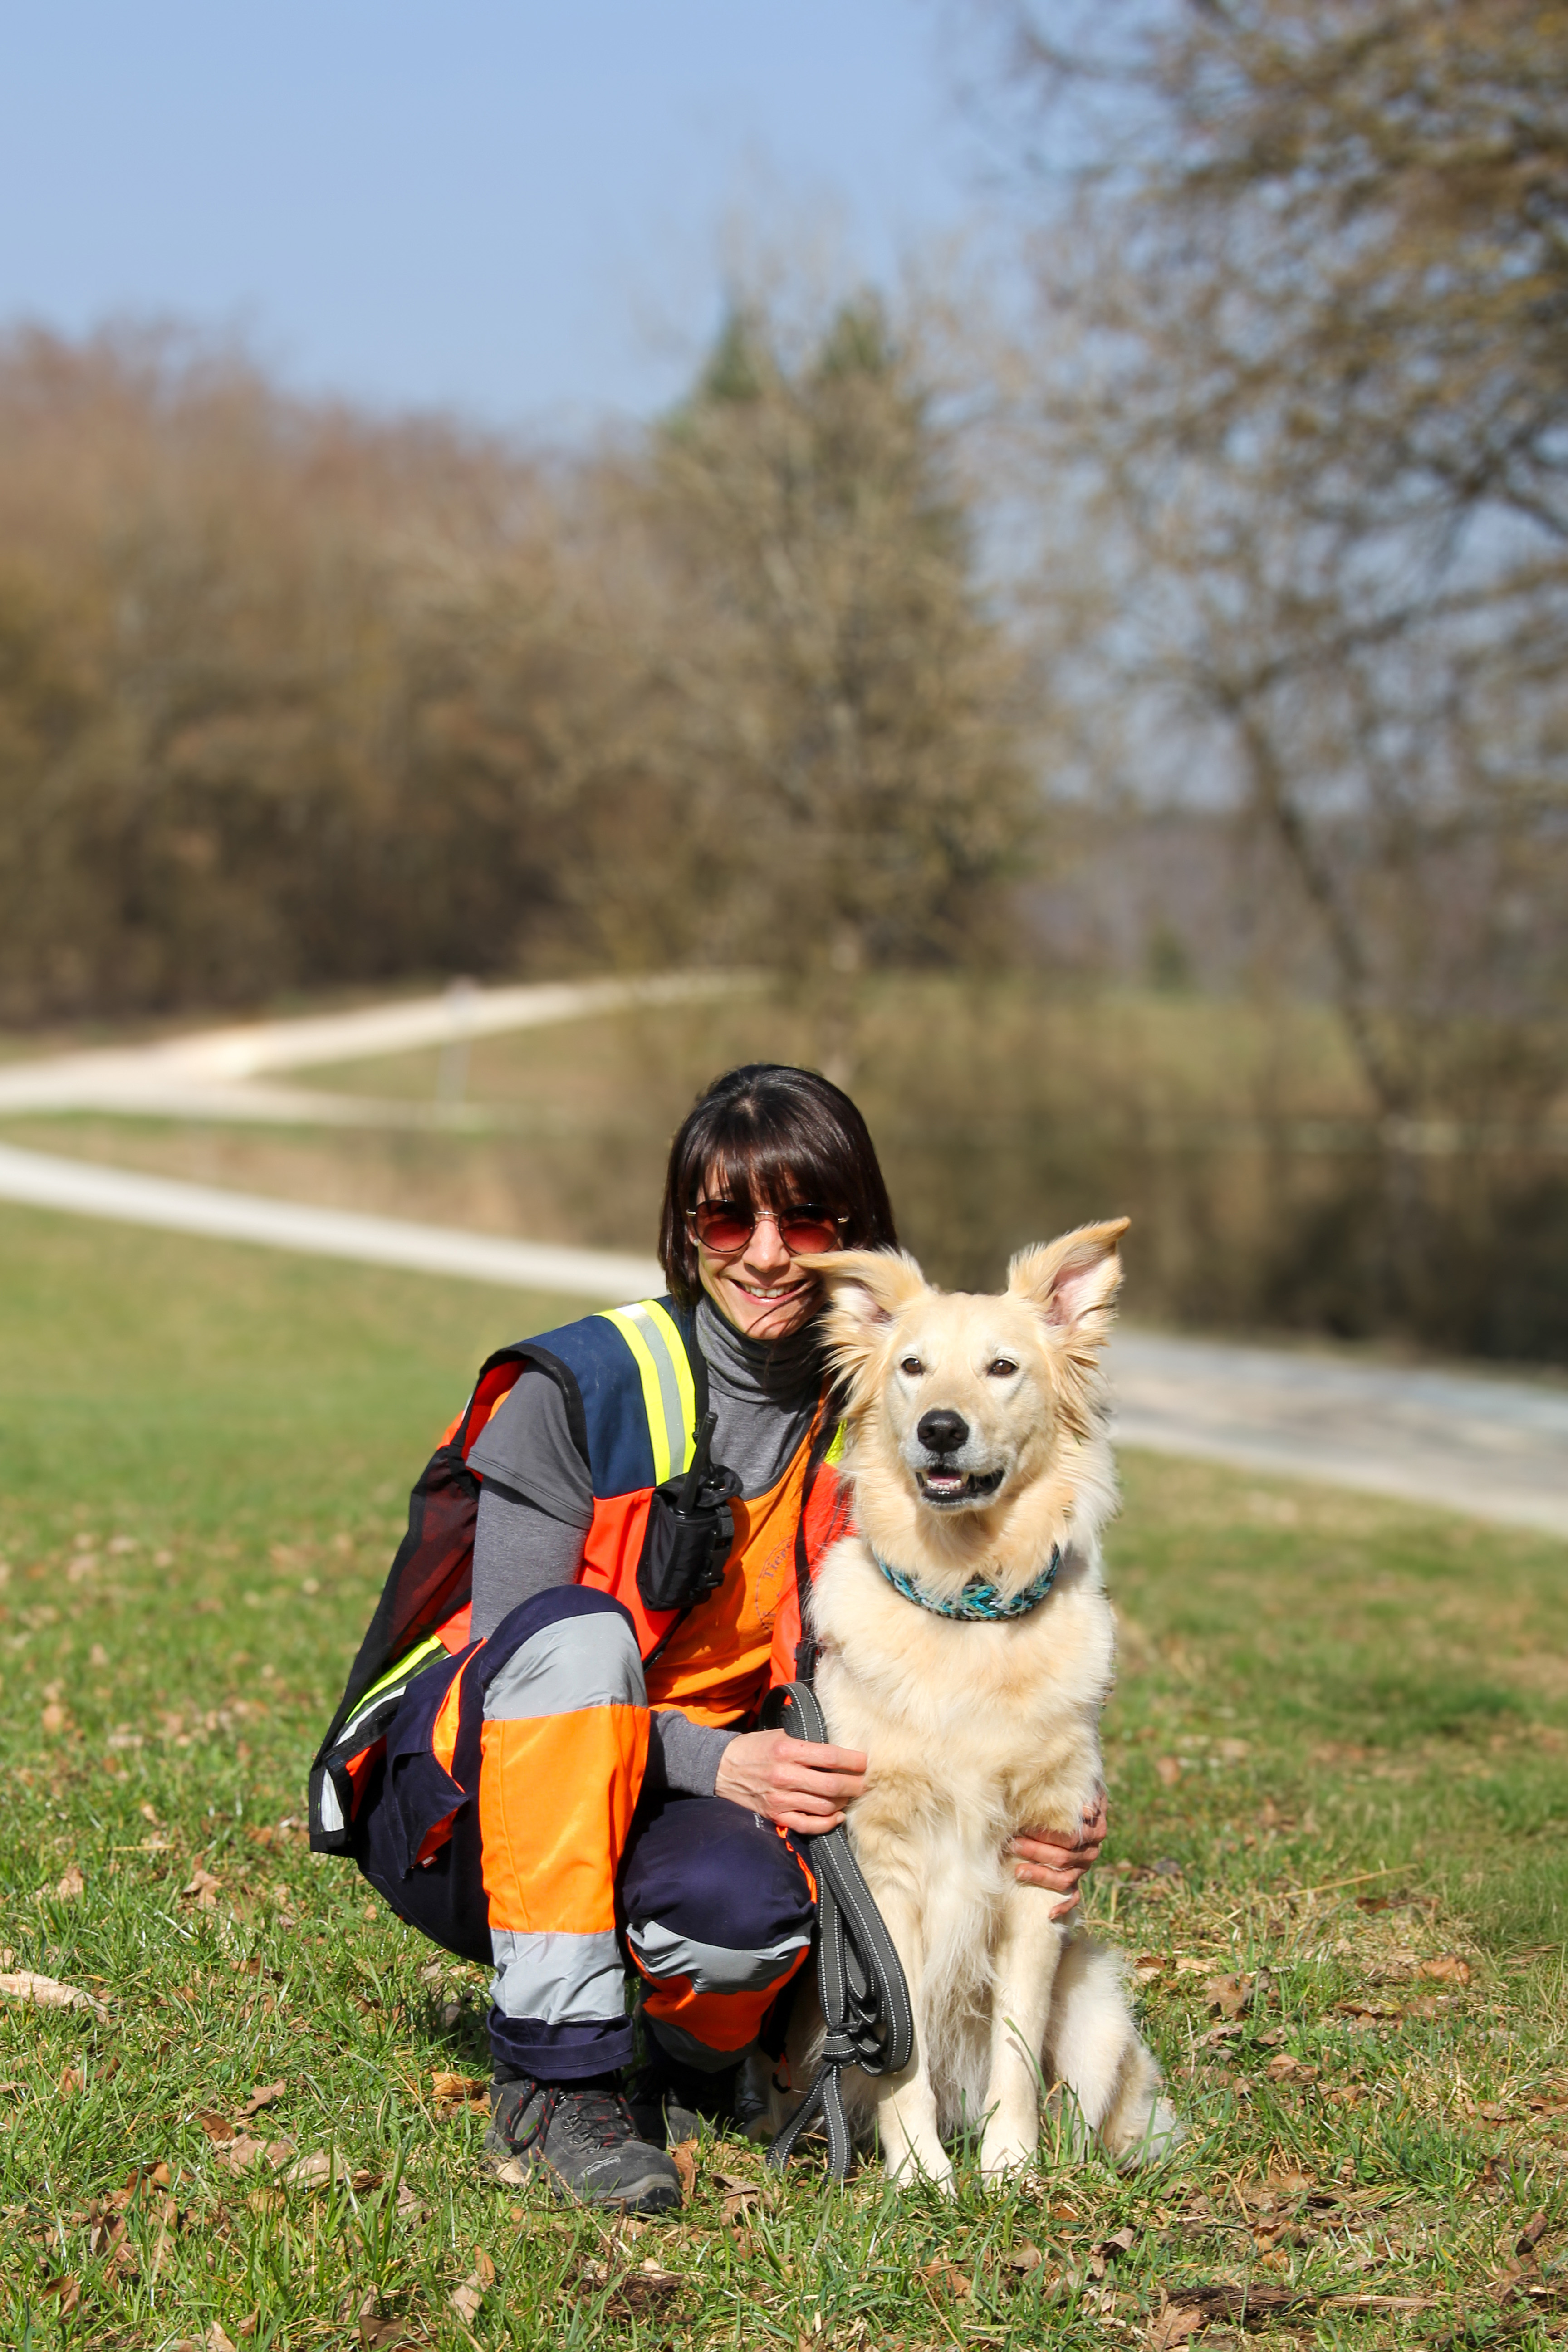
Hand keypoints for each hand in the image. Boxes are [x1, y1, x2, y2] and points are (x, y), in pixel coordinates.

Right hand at [714, 1728, 868, 1835]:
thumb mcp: (781, 1734)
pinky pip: (808, 1825)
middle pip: (832, 1786)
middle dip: (855, 1785)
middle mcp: (785, 1775)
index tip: (865, 1762)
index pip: (831, 1757)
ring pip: (824, 1807)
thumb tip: (839, 1750)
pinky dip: (827, 1823)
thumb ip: (807, 1742)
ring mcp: (781, 1799)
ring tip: (849, 1795)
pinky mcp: (776, 1815)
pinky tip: (836, 1816)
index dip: (854, 1761)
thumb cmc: (755, 1747)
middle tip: (865, 1783)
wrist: (722, 1768)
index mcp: (788, 1750)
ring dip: (843, 1802)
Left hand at [1009, 1789, 1108, 1918]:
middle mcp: (1091, 1852)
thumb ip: (1086, 1794)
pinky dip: (1063, 1906)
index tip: (1024, 1828)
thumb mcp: (1085, 1787)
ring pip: (1065, 1879)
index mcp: (1096, 1831)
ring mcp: (1083, 1868)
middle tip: (1011, 1844)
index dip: (1047, 1835)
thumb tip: (1087, 1810)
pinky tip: (1049, 1914)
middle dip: (1036, 1851)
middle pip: (1064, 1858)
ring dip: (1041, 1876)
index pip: (1071, 1838)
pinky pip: (1074, 1898)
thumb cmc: (1076, 1792)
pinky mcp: (1076, 1880)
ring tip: (1018, 1871)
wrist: (1083, 1803)